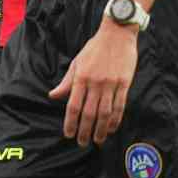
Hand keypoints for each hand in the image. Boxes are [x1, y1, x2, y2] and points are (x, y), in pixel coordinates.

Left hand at [49, 20, 137, 145]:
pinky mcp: (124, 84)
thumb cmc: (94, 49)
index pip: (73, 105)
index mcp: (80, 77)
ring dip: (100, 130)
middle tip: (82, 143)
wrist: (117, 35)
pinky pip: (120, 106)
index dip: (70, 122)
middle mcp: (95, 83)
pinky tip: (112, 129)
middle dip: (84, 130)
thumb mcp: (76, 62)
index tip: (68, 134)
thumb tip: (53, 96)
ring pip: (105, 113)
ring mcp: (111, 84)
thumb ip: (66, 82)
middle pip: (89, 113)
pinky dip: (115, 120)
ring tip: (97, 141)